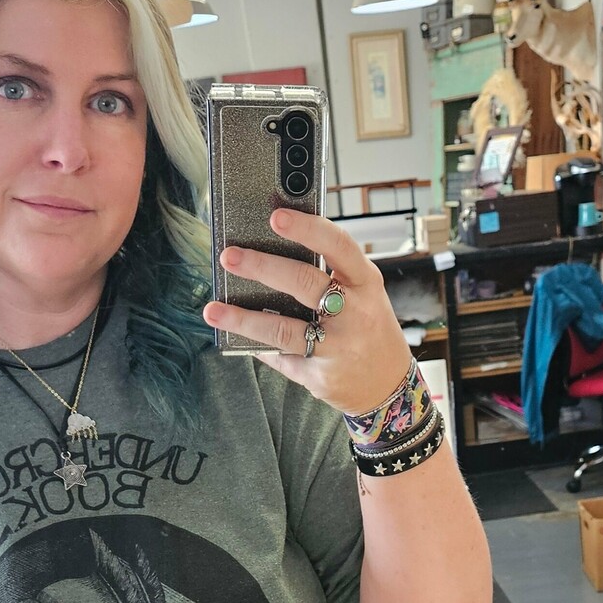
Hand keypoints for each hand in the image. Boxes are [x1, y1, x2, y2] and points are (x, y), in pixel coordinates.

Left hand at [202, 209, 411, 416]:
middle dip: (262, 267)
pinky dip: (256, 345)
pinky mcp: (320, 375)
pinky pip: (280, 357)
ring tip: (214, 310)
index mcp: (365, 283)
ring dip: (243, 319)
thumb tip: (271, 249)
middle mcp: (355, 313)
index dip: (307, 228)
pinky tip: (235, 336)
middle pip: (304, 283)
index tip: (276, 216)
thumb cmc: (368, 328)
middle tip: (229, 256)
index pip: (338, 246)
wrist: (388, 385)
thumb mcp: (362, 294)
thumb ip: (329, 274)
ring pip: (283, 329)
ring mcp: (338, 347)